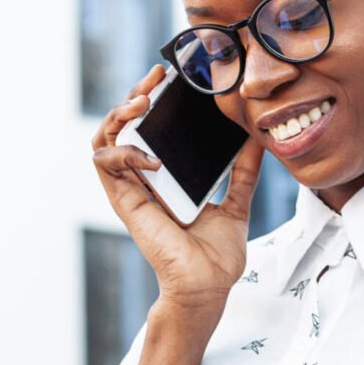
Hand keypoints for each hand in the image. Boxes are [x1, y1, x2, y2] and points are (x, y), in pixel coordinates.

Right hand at [90, 61, 264, 308]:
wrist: (207, 287)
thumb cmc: (216, 257)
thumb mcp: (236, 203)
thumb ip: (243, 171)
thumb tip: (258, 138)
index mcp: (163, 178)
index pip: (148, 129)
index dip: (152, 100)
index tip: (172, 79)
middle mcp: (142, 180)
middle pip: (124, 125)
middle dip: (135, 95)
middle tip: (156, 77)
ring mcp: (131, 190)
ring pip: (105, 137)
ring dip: (118, 113)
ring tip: (142, 101)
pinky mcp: (125, 202)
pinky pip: (106, 163)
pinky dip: (123, 150)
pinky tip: (151, 155)